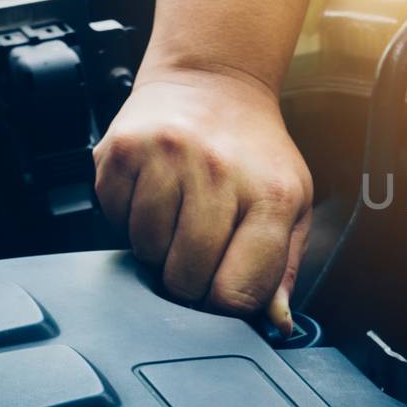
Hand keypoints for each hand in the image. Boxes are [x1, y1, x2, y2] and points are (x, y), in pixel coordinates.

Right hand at [93, 66, 312, 328]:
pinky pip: (114, 220)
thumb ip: (282, 269)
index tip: (222, 291)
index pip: (235, 292)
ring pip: (145, 252)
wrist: (214, 81)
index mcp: (271, 196)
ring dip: (158, 246)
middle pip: (184, 279)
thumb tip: (275, 324)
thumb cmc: (255, 151)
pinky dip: (130, 217)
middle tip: (199, 247)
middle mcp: (218, 174)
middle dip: (188, 278)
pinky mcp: (122, 150)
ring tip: (180, 211)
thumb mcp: (292, 204)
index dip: (224, 305)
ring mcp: (166, 159)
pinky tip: (155, 191)